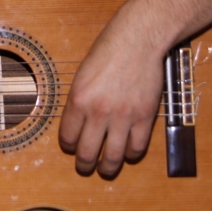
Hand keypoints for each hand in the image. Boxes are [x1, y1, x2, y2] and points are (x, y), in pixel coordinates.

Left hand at [57, 19, 163, 177]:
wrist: (137, 40)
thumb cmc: (108, 50)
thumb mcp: (83, 73)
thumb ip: (80, 99)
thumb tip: (77, 122)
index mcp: (78, 99)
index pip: (67, 137)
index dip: (68, 146)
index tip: (71, 147)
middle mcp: (98, 112)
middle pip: (86, 153)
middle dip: (83, 166)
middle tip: (84, 168)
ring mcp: (123, 117)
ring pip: (112, 157)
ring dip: (107, 168)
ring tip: (105, 169)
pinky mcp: (144, 117)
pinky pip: (136, 147)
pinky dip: (131, 154)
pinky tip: (127, 152)